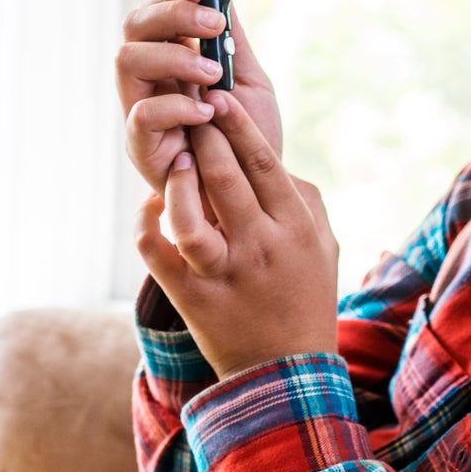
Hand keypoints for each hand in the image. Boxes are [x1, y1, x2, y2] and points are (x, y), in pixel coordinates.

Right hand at [116, 0, 282, 191]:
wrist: (256, 198)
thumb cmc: (248, 142)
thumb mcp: (248, 84)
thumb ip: (233, 43)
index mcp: (169, 62)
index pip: (154, 14)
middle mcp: (148, 82)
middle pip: (133, 27)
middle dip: (171, 15)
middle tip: (213, 23)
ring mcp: (140, 114)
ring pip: (127, 61)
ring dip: (172, 56)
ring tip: (213, 73)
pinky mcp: (142, 150)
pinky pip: (141, 115)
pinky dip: (175, 106)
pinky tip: (207, 113)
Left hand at [134, 90, 337, 378]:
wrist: (286, 373)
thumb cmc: (306, 298)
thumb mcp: (323, 245)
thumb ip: (302, 198)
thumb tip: (271, 160)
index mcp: (292, 228)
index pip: (262, 161)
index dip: (237, 124)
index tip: (218, 98)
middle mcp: (257, 247)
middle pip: (223, 176)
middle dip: (202, 135)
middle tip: (188, 112)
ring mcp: (221, 273)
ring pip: (186, 216)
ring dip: (175, 181)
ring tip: (176, 160)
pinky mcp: (190, 297)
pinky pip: (156, 251)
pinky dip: (146, 223)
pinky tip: (151, 206)